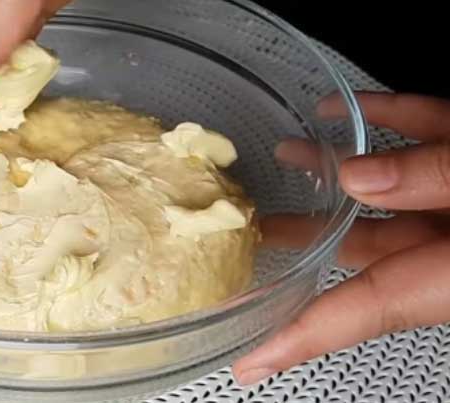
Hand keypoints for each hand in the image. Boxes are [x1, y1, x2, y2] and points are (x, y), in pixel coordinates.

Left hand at [233, 92, 449, 384]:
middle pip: (365, 249)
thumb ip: (434, 180)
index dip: (299, 338)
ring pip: (391, 190)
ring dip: (337, 170)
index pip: (362, 312)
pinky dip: (386, 121)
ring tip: (287, 154)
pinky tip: (341, 110)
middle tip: (250, 231)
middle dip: (305, 235)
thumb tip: (358, 177)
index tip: (248, 361)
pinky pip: (426, 138)